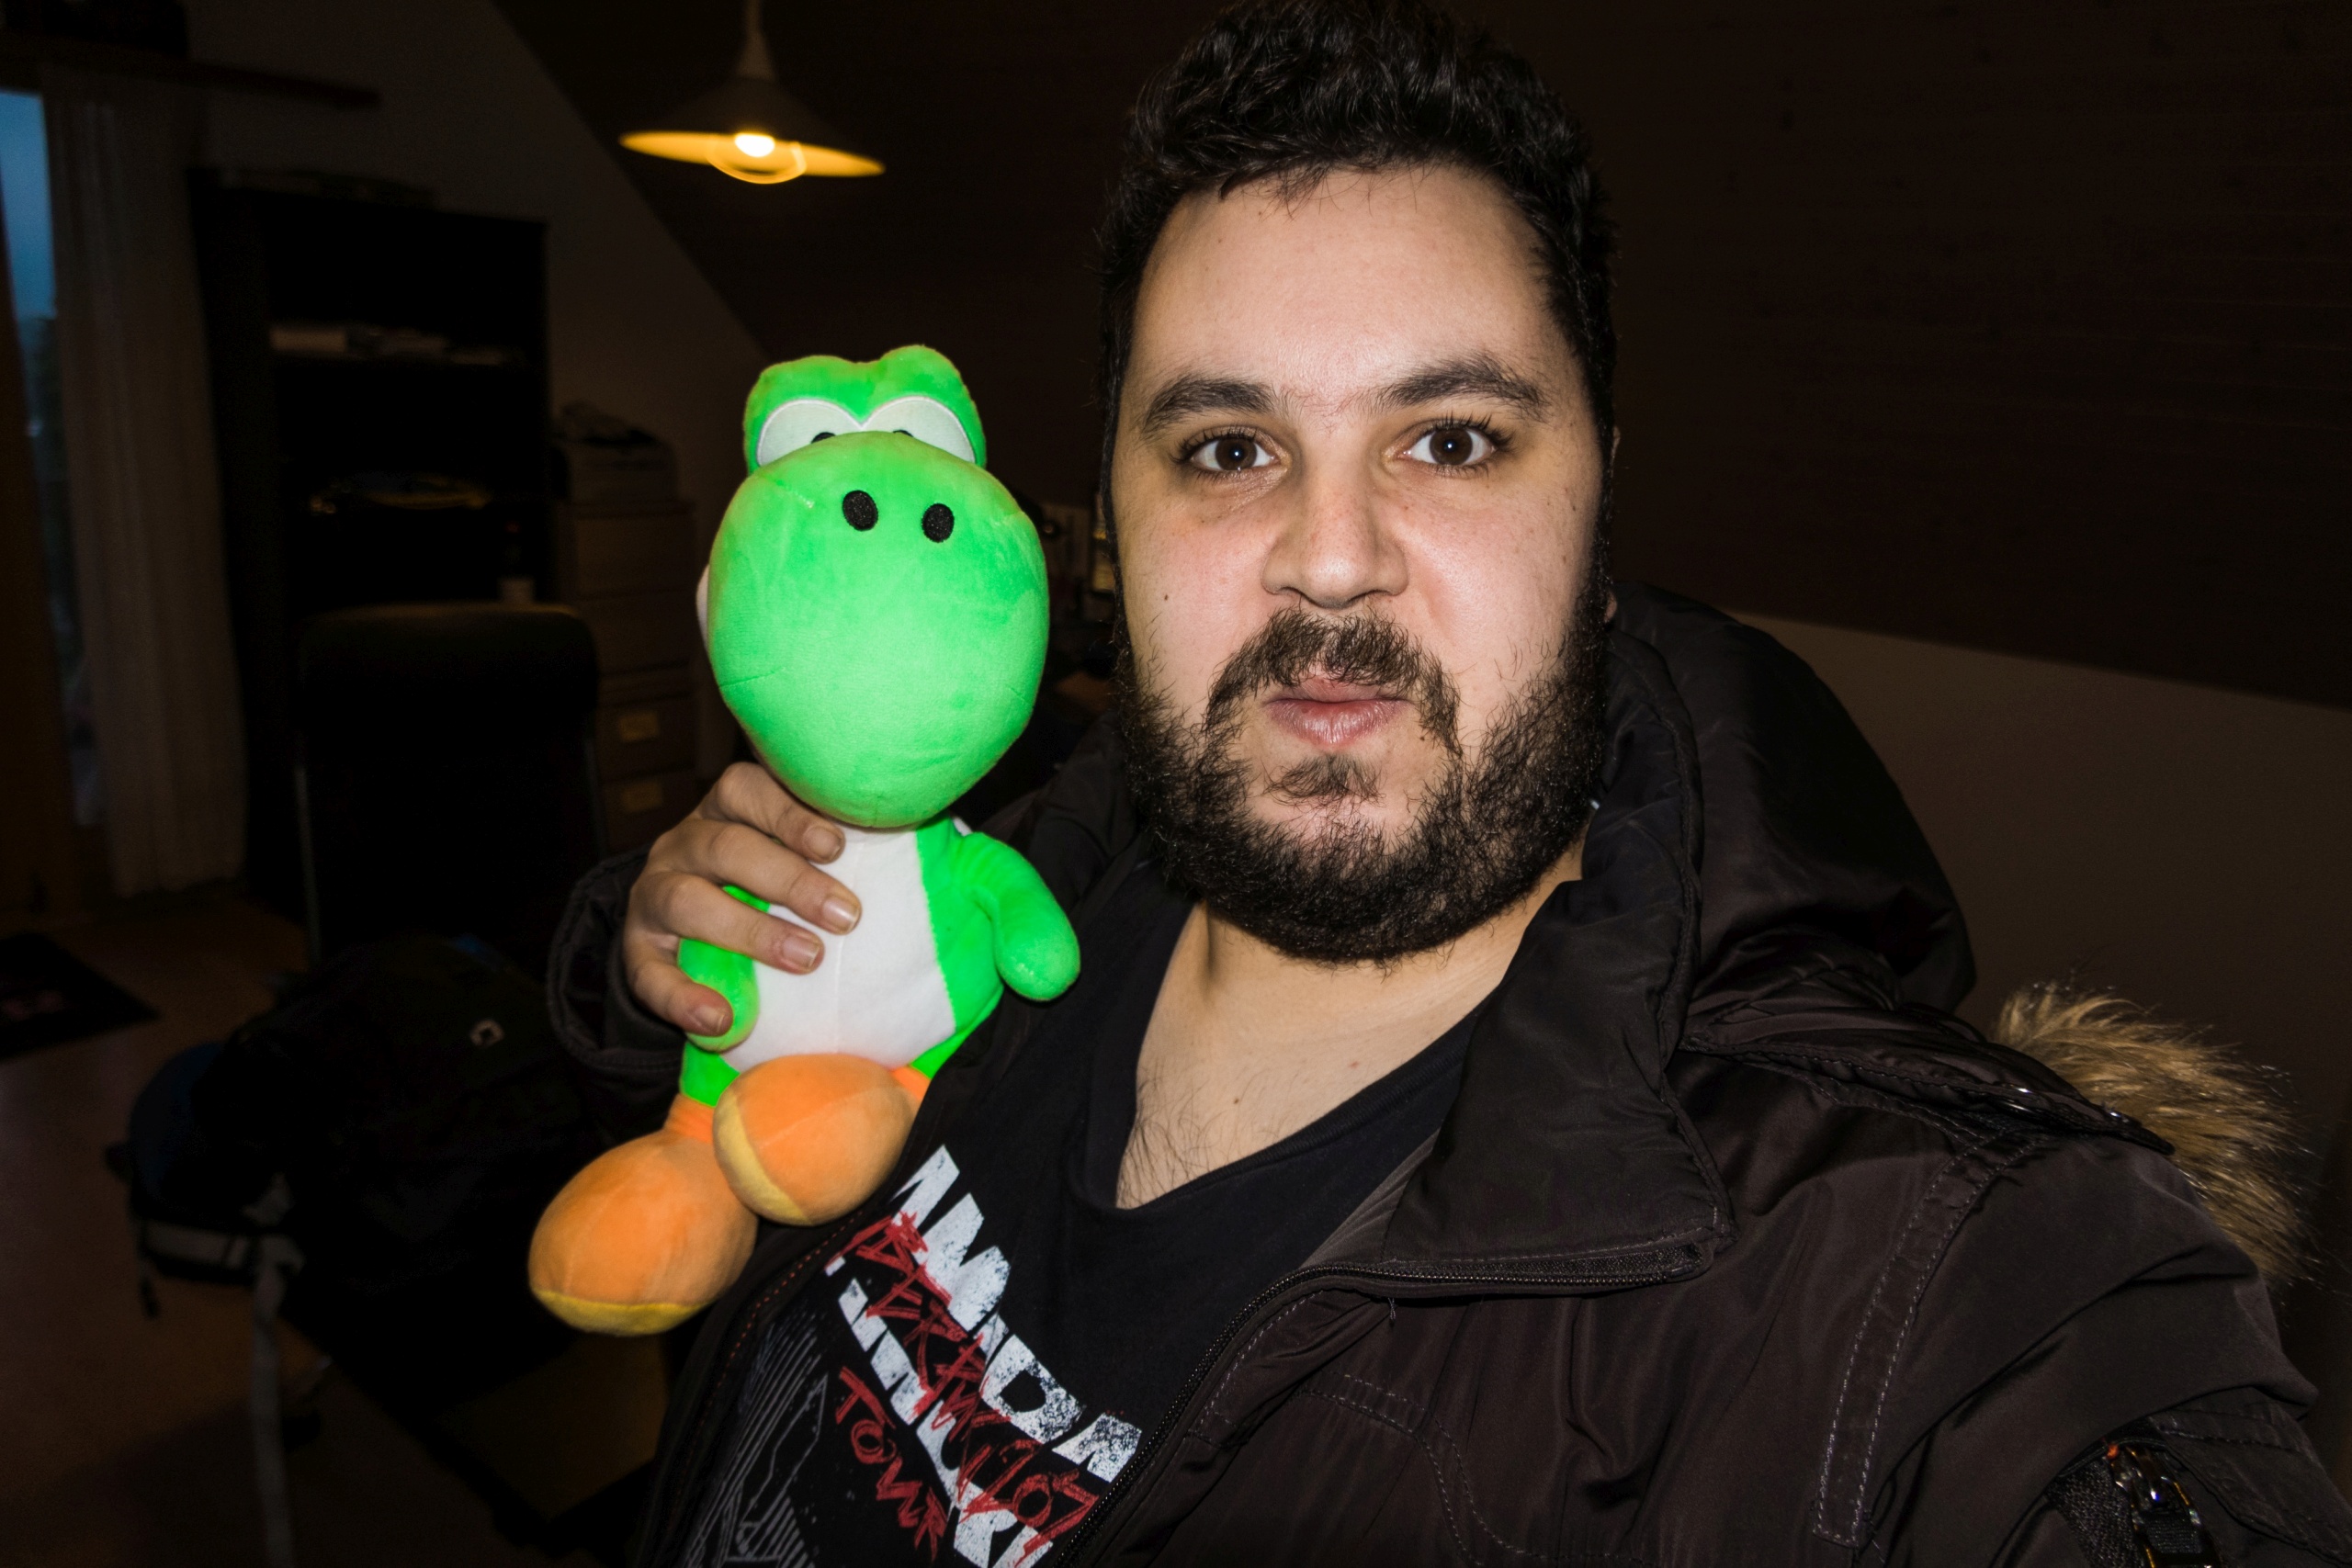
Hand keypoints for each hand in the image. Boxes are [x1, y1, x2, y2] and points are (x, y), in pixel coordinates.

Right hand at [623, 762, 861, 1036]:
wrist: (687, 938)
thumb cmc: (765, 889)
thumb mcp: (792, 857)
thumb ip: (840, 852)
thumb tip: (940, 854)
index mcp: (725, 811)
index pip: (746, 789)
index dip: (789, 813)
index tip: (836, 845)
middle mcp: (683, 844)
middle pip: (726, 847)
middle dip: (790, 880)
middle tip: (845, 916)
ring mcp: (655, 894)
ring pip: (688, 901)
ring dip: (751, 931)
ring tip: (807, 959)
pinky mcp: (636, 950)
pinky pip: (649, 972)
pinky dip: (683, 997)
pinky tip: (721, 1018)